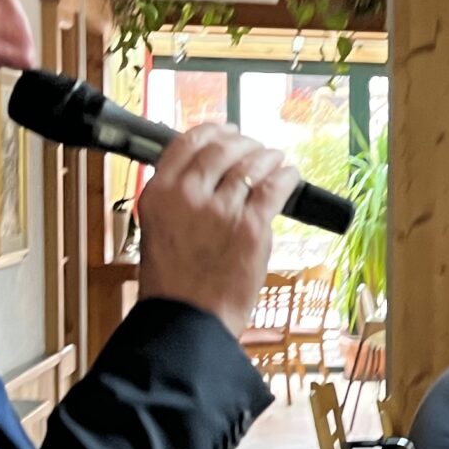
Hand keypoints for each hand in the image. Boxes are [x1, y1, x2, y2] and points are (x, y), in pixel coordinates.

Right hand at [134, 123, 294, 339]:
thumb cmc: (174, 282)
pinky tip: (290, 175)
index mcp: (159, 193)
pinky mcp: (251, 226)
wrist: (188, 318)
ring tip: (275, 158)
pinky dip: (286, 177)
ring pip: (251, 165)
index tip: (227, 130)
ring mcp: (221, 209)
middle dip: (243, 143)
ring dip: (268, 157)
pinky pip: (275, 188)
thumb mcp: (158, 229)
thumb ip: (178, 197)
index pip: (187, 142)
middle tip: (254, 147)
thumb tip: (207, 173)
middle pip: (222, 148)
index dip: (213, 130)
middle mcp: (187, 195)